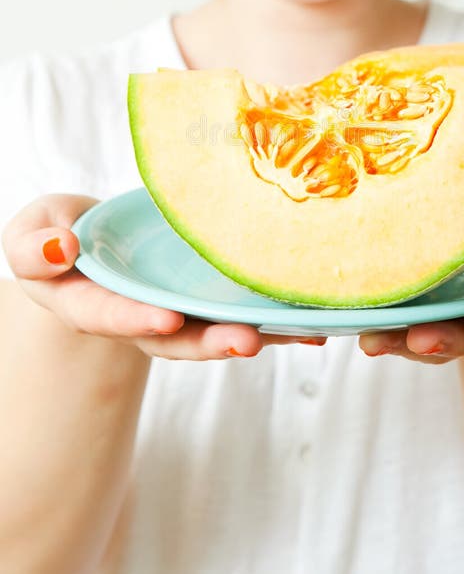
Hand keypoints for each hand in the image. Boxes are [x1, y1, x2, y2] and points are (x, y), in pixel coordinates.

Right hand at [2, 194, 319, 359]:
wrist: (91, 240)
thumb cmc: (58, 236)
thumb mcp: (30, 235)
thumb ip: (32, 247)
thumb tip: (59, 249)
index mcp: (95, 305)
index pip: (114, 316)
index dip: (138, 319)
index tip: (166, 318)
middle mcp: (144, 316)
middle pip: (179, 337)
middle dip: (212, 342)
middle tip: (246, 343)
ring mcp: (180, 307)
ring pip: (220, 326)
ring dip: (262, 333)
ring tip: (303, 333)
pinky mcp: (208, 294)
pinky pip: (244, 307)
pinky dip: (280, 317)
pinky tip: (317, 318)